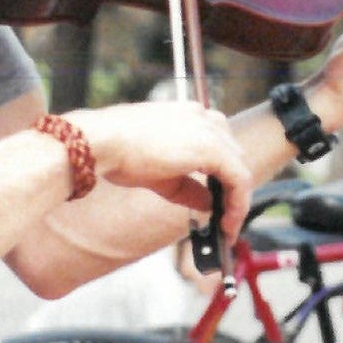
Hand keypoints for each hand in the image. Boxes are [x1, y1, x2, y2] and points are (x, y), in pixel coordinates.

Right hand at [66, 101, 254, 236]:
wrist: (102, 142)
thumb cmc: (120, 154)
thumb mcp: (162, 175)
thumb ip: (190, 187)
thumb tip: (209, 204)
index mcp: (189, 116)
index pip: (219, 145)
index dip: (224, 175)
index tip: (221, 200)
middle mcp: (203, 117)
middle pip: (234, 156)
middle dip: (233, 190)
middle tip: (227, 218)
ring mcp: (209, 129)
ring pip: (239, 168)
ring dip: (237, 200)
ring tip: (228, 226)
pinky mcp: (211, 147)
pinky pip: (239, 179)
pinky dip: (237, 203)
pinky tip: (228, 222)